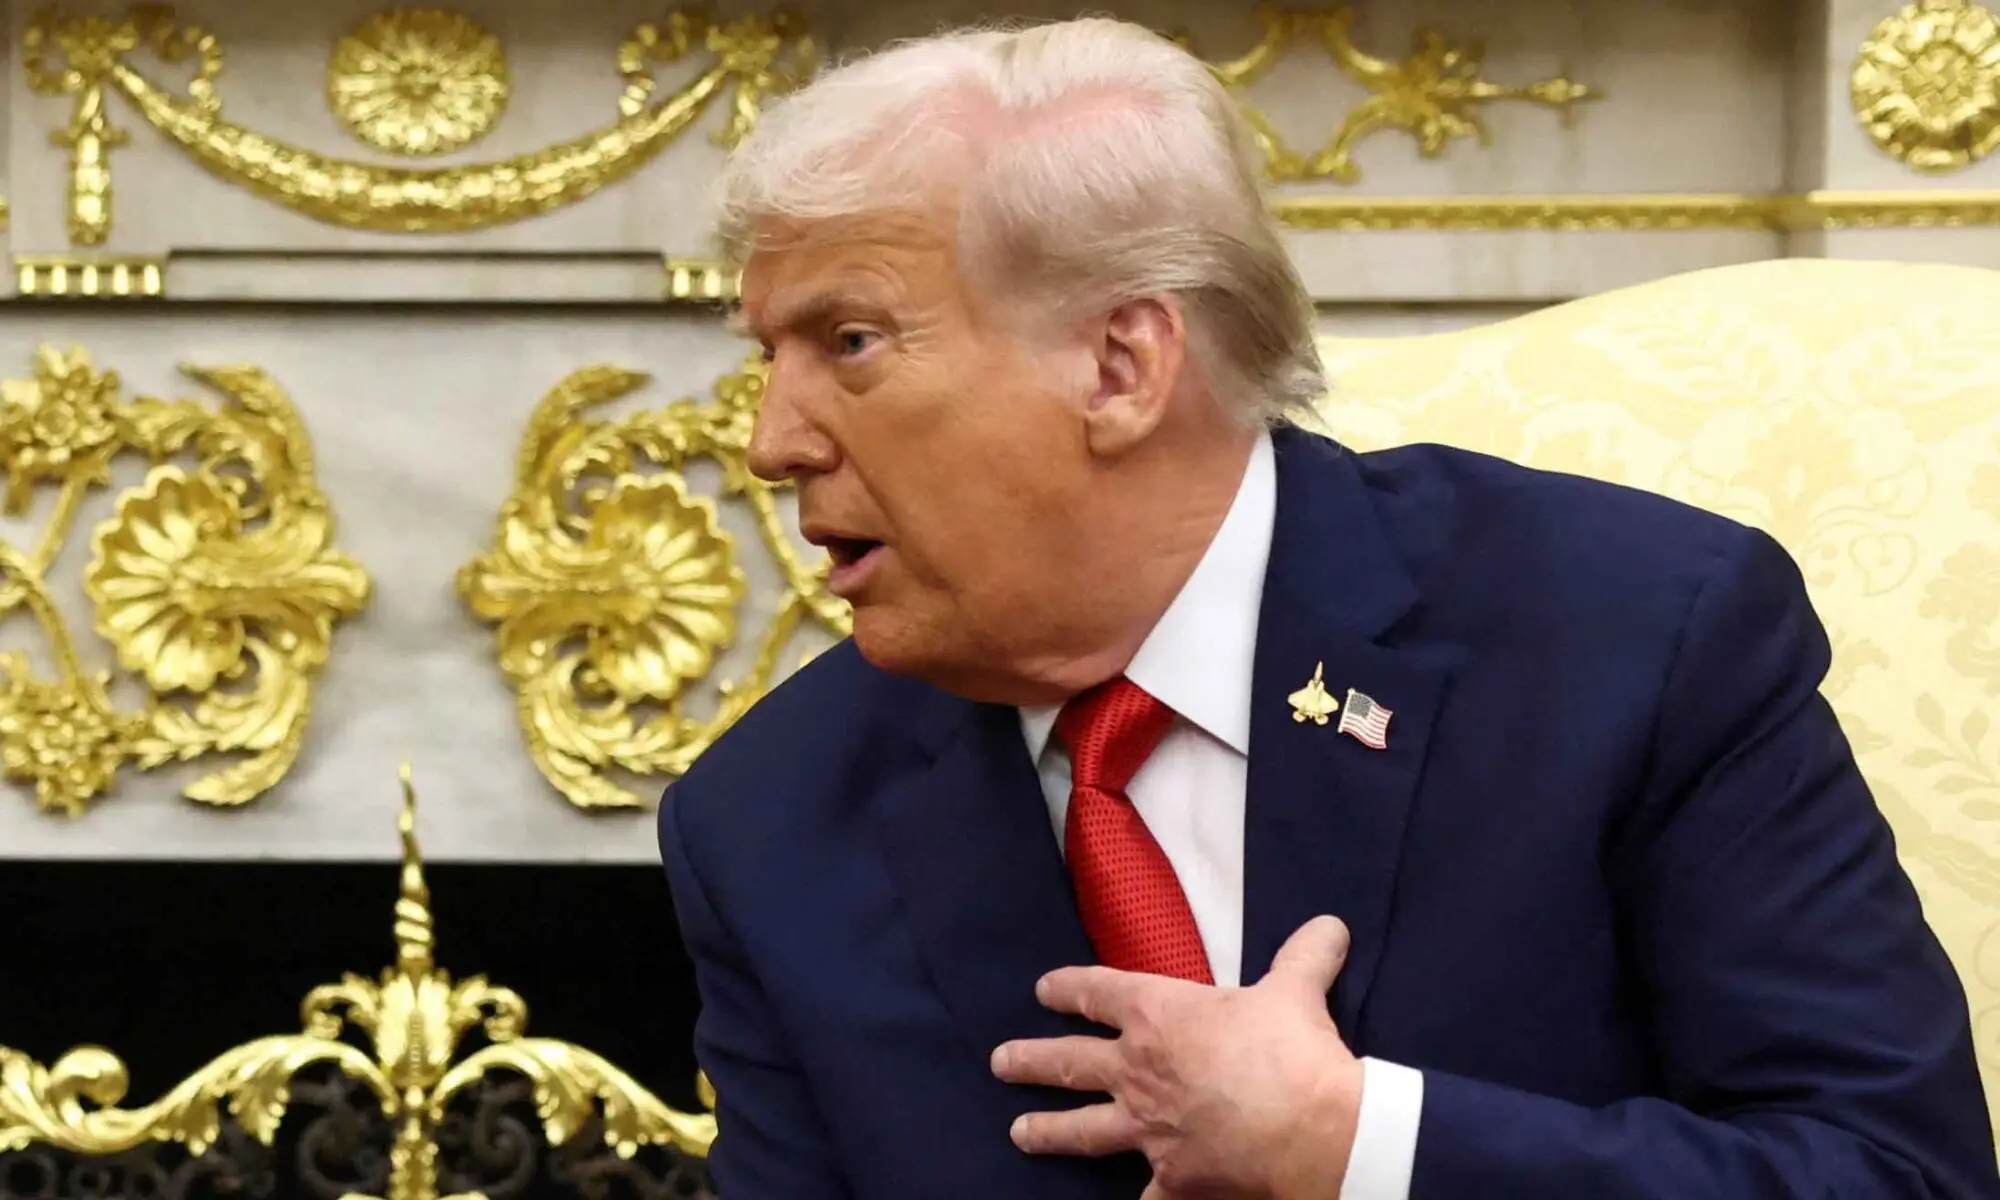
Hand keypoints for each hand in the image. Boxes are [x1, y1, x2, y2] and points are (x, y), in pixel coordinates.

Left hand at [991, 916, 1363, 1198]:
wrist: (1315, 1130)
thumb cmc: (1294, 1051)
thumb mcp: (1296, 991)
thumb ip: (1304, 956)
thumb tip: (1329, 925)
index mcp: (1159, 1016)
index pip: (1098, 993)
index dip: (1068, 989)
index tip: (1043, 990)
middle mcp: (1138, 1071)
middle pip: (1070, 1062)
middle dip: (1031, 1060)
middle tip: (1000, 1062)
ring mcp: (1147, 1129)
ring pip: (1082, 1129)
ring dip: (1047, 1130)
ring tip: (1019, 1132)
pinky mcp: (1170, 1180)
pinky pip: (1143, 1197)